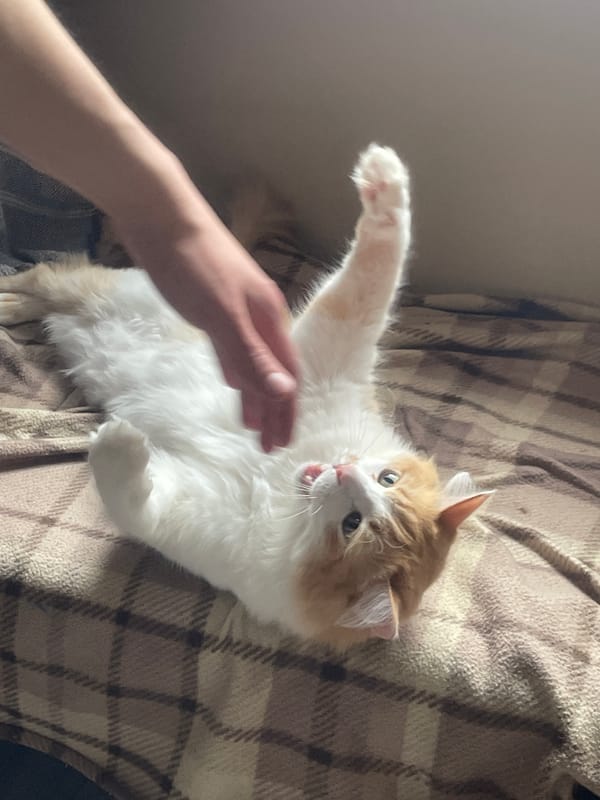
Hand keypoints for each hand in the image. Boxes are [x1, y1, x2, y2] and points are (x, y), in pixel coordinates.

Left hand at [119, 207, 299, 452]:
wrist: (159, 213)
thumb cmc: (193, 263)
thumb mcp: (223, 314)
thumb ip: (252, 355)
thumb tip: (284, 395)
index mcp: (269, 320)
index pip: (286, 377)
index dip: (285, 412)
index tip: (280, 445)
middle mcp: (259, 318)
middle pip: (274, 372)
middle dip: (274, 410)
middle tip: (269, 446)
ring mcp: (237, 311)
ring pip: (253, 362)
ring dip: (255, 395)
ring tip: (254, 427)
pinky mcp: (212, 307)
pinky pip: (233, 349)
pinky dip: (236, 372)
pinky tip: (232, 382)